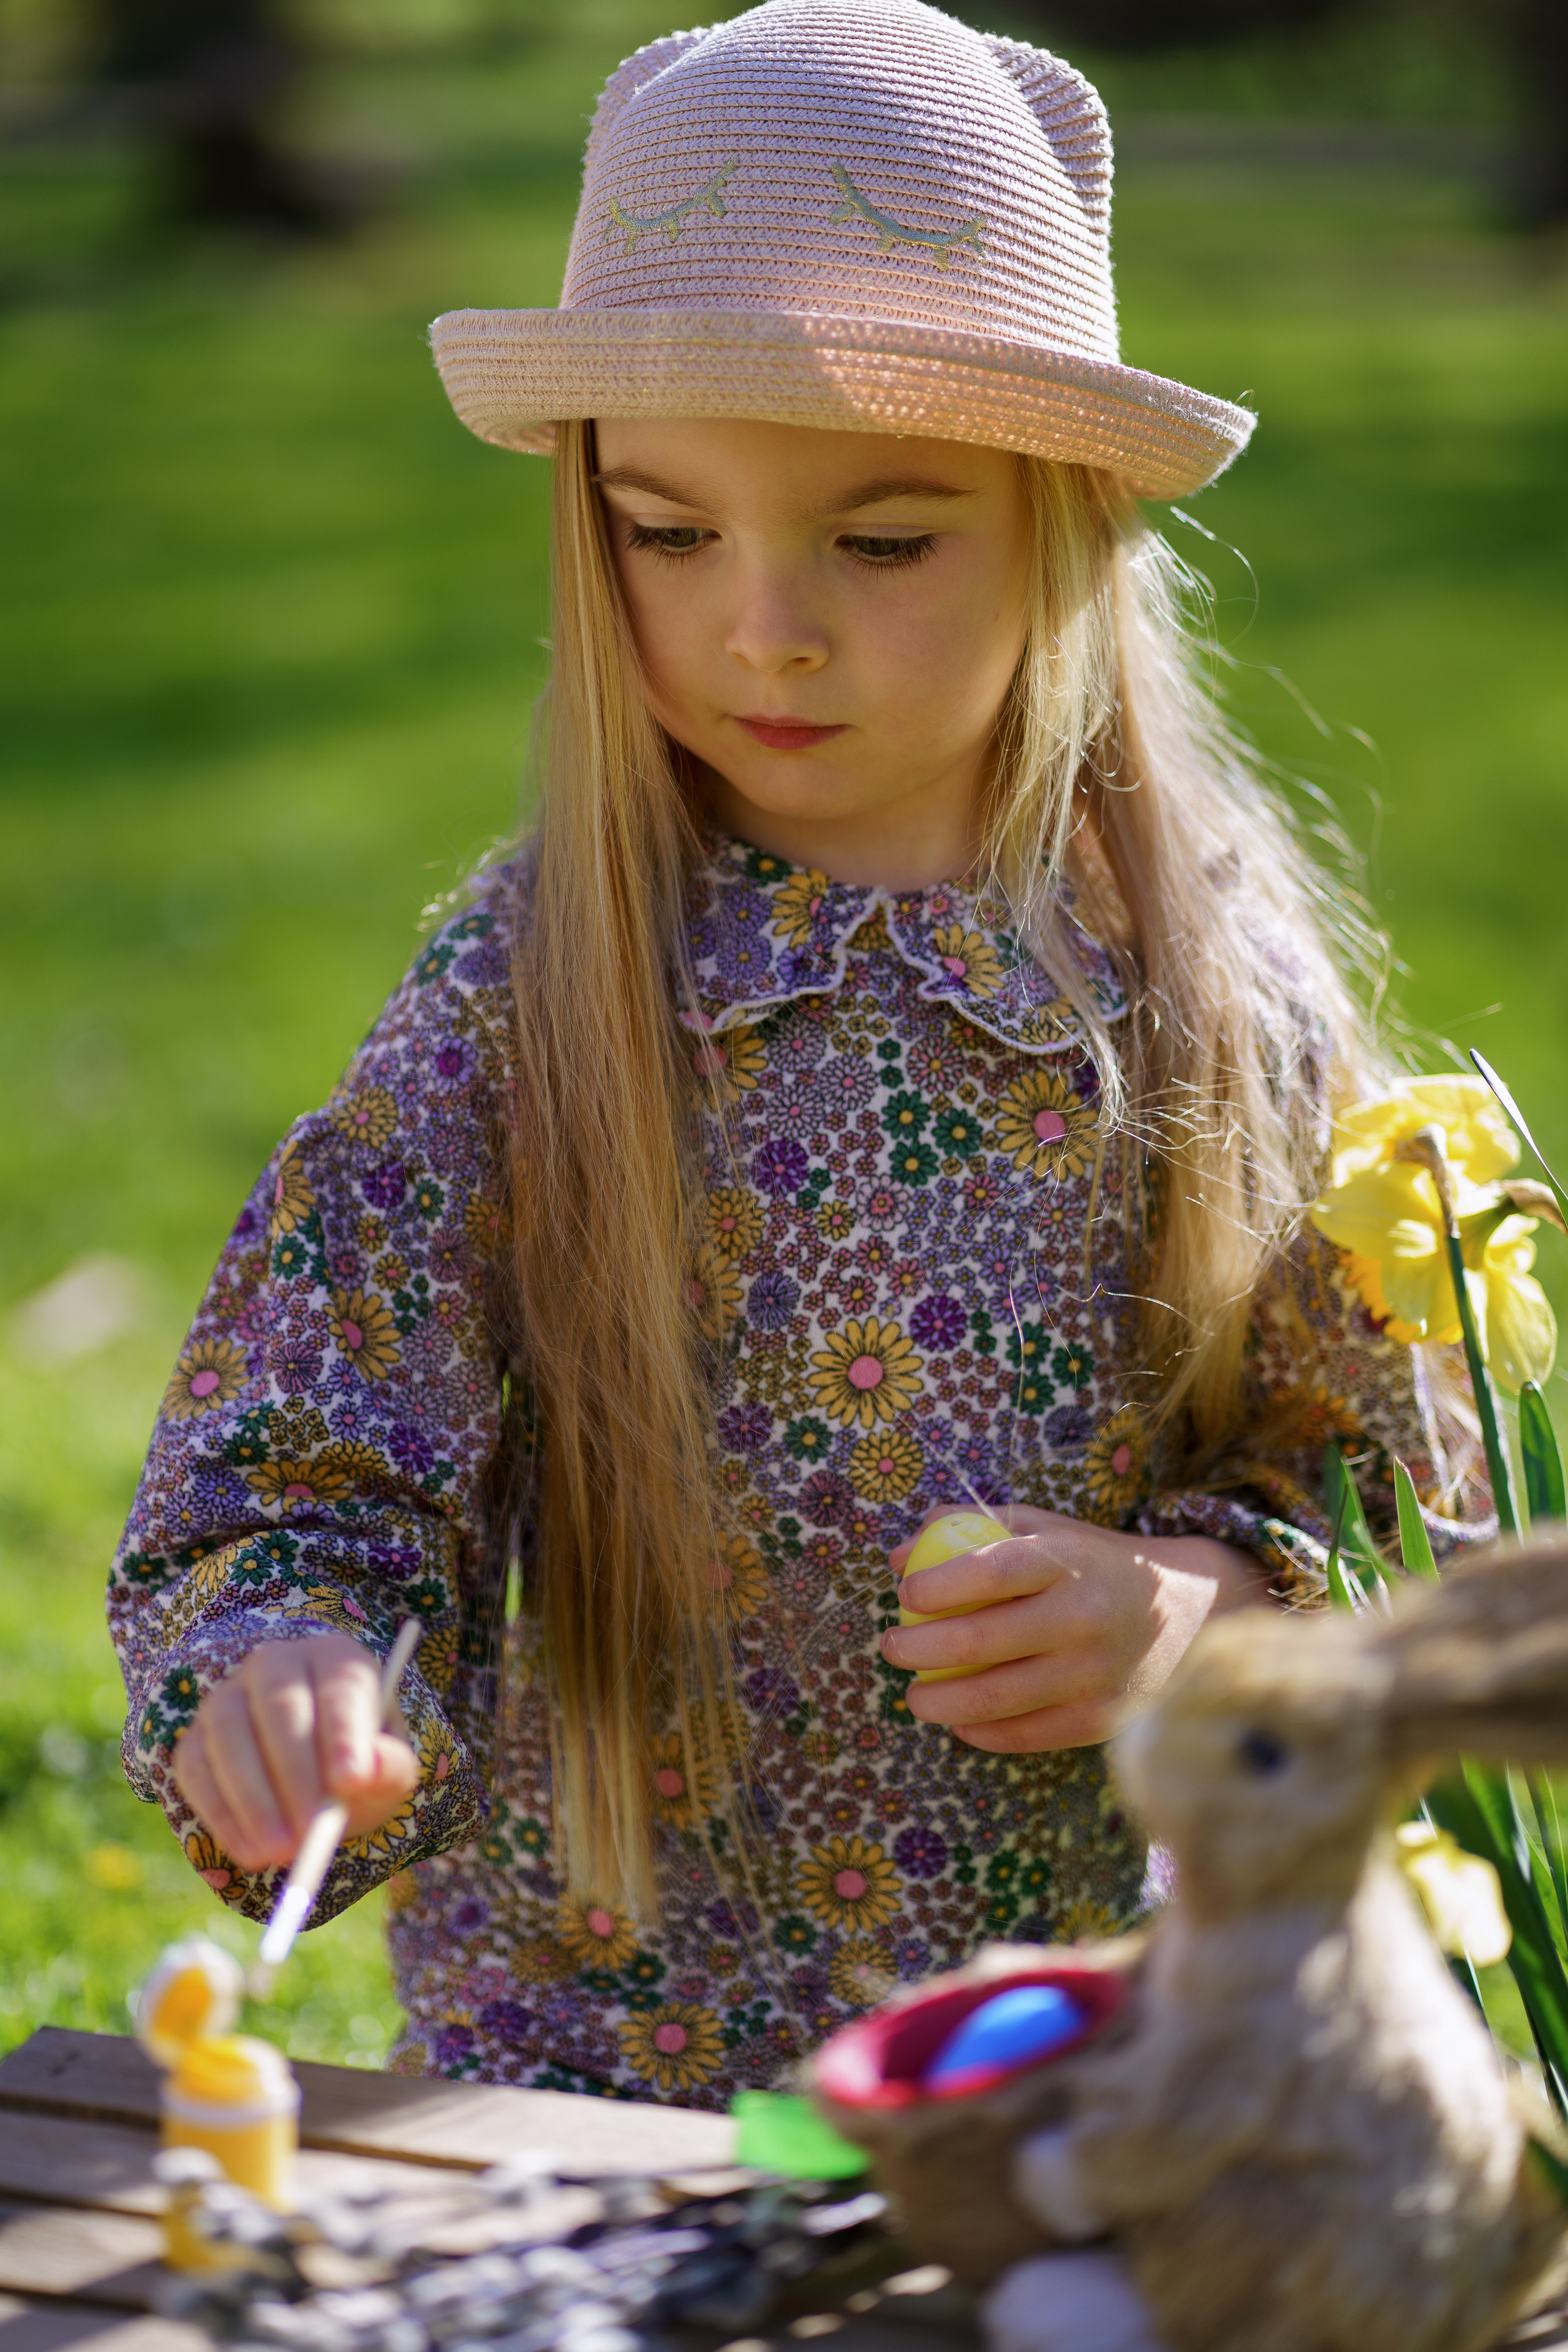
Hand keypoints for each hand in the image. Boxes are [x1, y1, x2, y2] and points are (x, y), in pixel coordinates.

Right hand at [173, 1635, 419, 1870]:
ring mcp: (227, 1696)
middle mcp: (276, 1665)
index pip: (340, 1687)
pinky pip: (197, 1770)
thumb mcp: (385, 1772)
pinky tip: (249, 1851)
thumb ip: (389, 1769)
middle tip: (312, 1831)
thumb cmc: (354, 1767)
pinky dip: (222, 1815)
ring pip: (230, 1735)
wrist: (313, 1780)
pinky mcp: (195, 1738)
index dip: (344, 1734)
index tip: (352, 1782)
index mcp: (335, 1659)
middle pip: (280, 1708)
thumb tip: (370, 1771)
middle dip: (296, 1775)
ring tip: (281, 1852)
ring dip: (255, 1800)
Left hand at [881, 1505, 1262, 1752]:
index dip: (937, 1585)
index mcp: (1068, 1561)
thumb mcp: (1045, 1529)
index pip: (991, 1571)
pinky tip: (959, 1720)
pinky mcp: (1100, 1720)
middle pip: (979, 1641)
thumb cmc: (1094, 1565)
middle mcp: (1082, 1618)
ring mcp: (1092, 1674)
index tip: (906, 1594)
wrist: (1190, 1612)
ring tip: (914, 1694)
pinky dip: (979, 1731)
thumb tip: (898, 1557)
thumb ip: (970, 1527)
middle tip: (893, 1647)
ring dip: (936, 1701)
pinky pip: (1023, 1734)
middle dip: (916, 1649)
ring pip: (993, 1698)